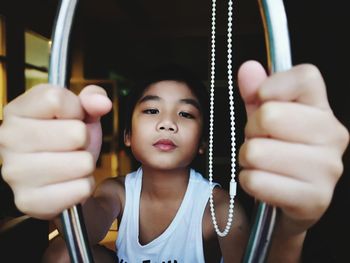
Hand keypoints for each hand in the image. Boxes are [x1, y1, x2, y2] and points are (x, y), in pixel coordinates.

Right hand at [0, 84, 111, 218]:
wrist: (60, 177)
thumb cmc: (67, 140)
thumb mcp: (80, 112)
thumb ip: (91, 98)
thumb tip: (102, 102)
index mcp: (17, 111)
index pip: (56, 99)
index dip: (76, 110)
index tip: (71, 118)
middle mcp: (7, 140)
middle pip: (76, 133)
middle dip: (83, 140)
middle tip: (72, 146)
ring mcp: (15, 173)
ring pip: (82, 163)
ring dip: (84, 164)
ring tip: (69, 163)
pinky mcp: (29, 201)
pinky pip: (82, 188)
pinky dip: (83, 186)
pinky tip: (67, 181)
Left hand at [237, 60, 348, 232]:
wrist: (292, 197)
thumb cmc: (278, 152)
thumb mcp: (265, 119)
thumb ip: (256, 93)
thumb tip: (249, 69)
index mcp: (323, 110)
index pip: (305, 77)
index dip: (274, 85)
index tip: (262, 98)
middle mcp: (333, 136)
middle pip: (269, 116)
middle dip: (252, 131)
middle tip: (261, 141)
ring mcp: (328, 169)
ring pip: (257, 152)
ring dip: (248, 159)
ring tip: (262, 163)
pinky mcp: (315, 199)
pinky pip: (256, 181)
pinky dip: (249, 181)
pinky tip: (263, 182)